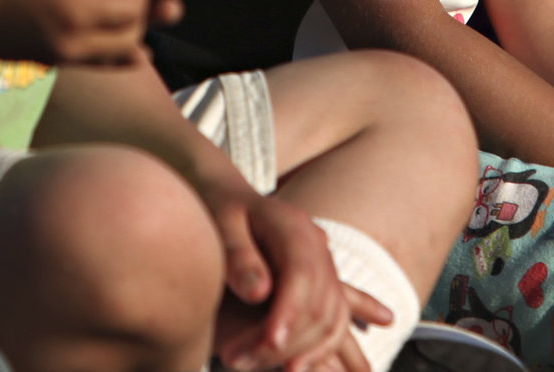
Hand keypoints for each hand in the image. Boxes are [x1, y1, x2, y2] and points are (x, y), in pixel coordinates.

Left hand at [206, 187, 385, 371]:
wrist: (229, 200)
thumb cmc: (219, 209)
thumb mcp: (219, 222)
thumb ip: (237, 256)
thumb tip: (258, 294)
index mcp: (293, 226)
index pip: (302, 275)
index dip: (287, 314)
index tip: (264, 344)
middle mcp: (317, 247)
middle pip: (318, 304)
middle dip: (283, 342)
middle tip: (233, 360)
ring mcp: (324, 267)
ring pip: (331, 319)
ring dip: (300, 352)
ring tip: (250, 367)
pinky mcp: (323, 286)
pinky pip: (335, 322)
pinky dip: (321, 350)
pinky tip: (296, 369)